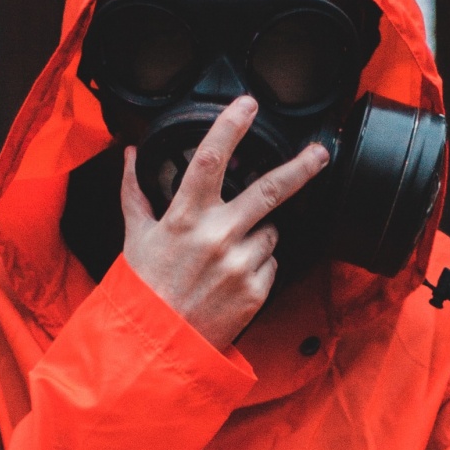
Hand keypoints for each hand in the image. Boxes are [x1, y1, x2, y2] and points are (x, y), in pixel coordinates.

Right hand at [120, 96, 328, 350]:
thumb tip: (130, 155)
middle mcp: (216, 237)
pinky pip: (271, 261)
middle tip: (319, 154)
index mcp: (185, 218)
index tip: (248, 105)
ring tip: (229, 254)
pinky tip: (233, 276)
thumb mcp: (135, 236)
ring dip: (259, 233)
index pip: (211, 160)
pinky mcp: (256, 289)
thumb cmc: (145, 288)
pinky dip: (259, 263)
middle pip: (270, 190)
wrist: (159, 345)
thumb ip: (135, 192)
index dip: (231, 126)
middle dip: (301, 168)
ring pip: (271, 230)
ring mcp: (240, 264)